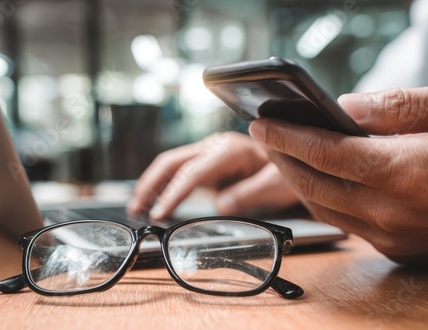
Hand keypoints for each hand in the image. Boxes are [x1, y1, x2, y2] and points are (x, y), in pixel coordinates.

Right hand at [127, 132, 297, 219]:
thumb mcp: (277, 185)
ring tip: (137, 207)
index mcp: (230, 150)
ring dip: (151, 184)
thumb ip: (249, 193)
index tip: (159, 213)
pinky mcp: (206, 162)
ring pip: (170, 165)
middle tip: (135, 209)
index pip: (193, 173)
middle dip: (150, 185)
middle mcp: (214, 147)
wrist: (291, 156)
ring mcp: (208, 152)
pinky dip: (163, 185)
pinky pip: (179, 171)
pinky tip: (155, 200)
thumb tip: (220, 205)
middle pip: (171, 162)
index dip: (174, 194)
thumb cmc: (287, 170)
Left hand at [249, 82, 427, 265]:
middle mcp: (395, 212)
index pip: (325, 152)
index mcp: (408, 172)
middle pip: (314, 184)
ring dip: (297, 180)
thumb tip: (346, 106)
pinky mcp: (401, 248)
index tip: (260, 122)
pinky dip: (323, 199)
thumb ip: (403, 106)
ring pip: (323, 208)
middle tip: (264, 134)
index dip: (287, 136)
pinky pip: (345, 223)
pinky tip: (318, 180)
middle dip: (281, 157)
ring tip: (282, 153)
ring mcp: (396, 236)